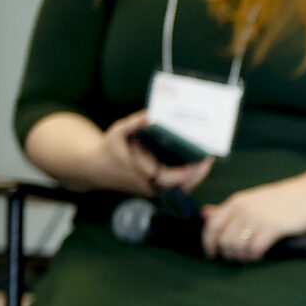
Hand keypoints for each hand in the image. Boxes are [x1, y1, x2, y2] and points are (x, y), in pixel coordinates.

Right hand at [93, 111, 213, 196]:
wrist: (94, 169)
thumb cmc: (108, 150)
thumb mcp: (118, 133)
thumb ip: (135, 123)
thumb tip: (152, 114)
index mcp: (148, 178)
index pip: (180, 178)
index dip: (197, 169)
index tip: (208, 156)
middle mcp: (154, 188)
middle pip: (187, 184)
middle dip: (201, 170)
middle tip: (211, 153)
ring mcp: (156, 191)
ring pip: (185, 186)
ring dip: (197, 173)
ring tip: (207, 155)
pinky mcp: (157, 189)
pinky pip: (178, 184)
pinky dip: (189, 174)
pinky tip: (196, 160)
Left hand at [198, 178, 305, 261]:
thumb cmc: (282, 200)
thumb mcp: (252, 200)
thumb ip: (229, 208)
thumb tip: (206, 213)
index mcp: (236, 201)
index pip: (212, 225)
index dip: (208, 242)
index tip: (212, 253)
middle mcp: (243, 209)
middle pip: (223, 239)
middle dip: (227, 253)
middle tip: (235, 257)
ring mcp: (258, 218)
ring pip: (237, 246)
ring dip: (241, 256)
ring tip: (248, 257)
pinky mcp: (272, 228)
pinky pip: (254, 249)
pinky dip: (254, 256)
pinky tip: (259, 255)